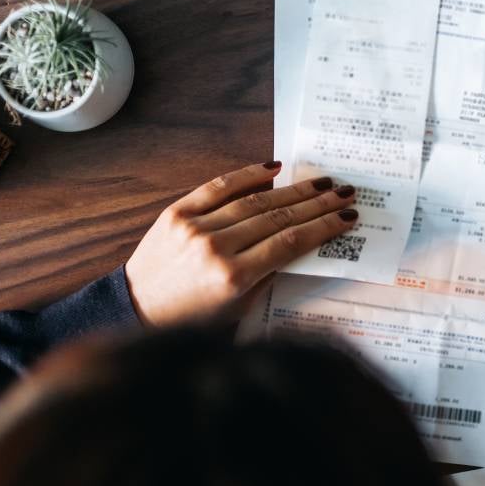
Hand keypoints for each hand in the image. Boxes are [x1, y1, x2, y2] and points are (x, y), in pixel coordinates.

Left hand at [124, 161, 357, 326]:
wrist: (137, 308)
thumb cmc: (192, 317)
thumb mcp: (239, 307)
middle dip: (317, 204)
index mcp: (234, 277)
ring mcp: (195, 227)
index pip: (290, 243)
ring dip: (293, 190)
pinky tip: (274, 168)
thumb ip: (269, 274)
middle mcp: (215, 248)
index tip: (347, 218)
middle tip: (344, 193)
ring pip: (255, 201)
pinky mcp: (177, 212)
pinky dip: (248, 175)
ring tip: (321, 182)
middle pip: (278, 218)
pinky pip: (218, 187)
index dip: (323, 228)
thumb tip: (301, 242)